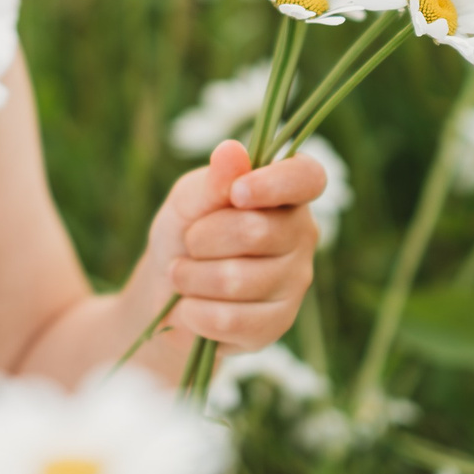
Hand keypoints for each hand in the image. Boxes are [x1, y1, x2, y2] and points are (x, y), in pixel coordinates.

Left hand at [144, 139, 325, 357]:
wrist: (167, 295)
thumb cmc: (184, 234)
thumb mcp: (188, 201)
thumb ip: (211, 182)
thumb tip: (232, 149)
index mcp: (285, 193)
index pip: (307, 177)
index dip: (275, 183)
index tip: (237, 192)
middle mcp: (301, 235)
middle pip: (255, 231)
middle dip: (202, 238)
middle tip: (189, 243)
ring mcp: (295, 282)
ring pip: (237, 280)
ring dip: (191, 277)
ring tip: (182, 274)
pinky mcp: (278, 324)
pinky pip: (231, 320)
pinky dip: (195, 312)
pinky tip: (190, 307)